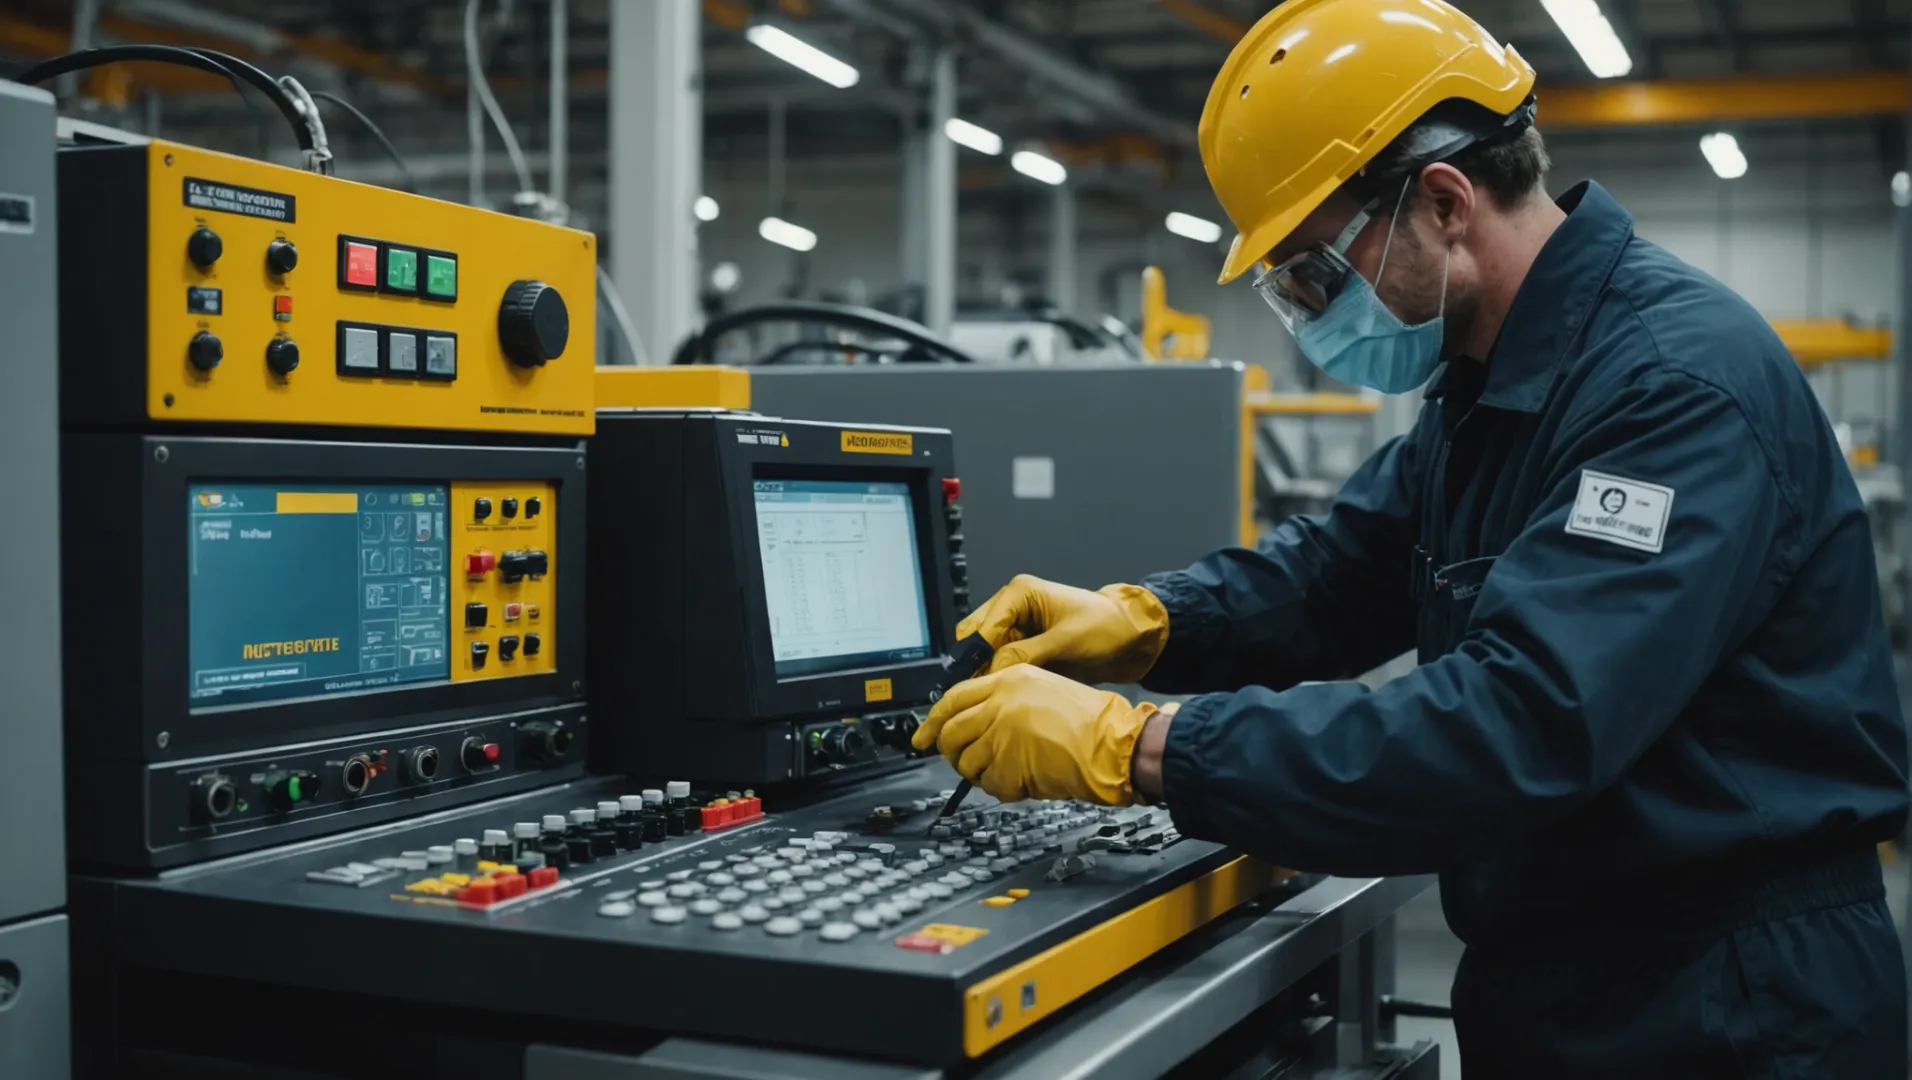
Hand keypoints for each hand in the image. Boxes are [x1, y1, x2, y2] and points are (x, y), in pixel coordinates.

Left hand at [911, 664, 1156, 804]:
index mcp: (1008, 680)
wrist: (1115, 744)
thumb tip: (973, 725)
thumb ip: (1006, 701)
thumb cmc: (1091, 722)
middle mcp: (1000, 703)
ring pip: (966, 762)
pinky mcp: (1009, 764)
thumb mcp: (1044, 690)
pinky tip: (1023, 782)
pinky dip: (1002, 789)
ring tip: (1006, 772)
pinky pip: (989, 784)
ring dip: (980, 774)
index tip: (922, 737)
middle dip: (951, 753)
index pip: (952, 698)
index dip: (932, 721)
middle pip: (950, 732)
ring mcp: (1002, 734)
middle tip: (962, 763)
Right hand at [959, 574, 1169, 684]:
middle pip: (974, 637)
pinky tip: (1000, 694)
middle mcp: (1010, 606)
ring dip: (984, 672)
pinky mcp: (1022, 645)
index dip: (975, 656)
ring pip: (982, 652)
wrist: (1129, 636)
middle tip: (980, 694)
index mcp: (1019, 593)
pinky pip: (998, 661)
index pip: (983, 626)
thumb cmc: (1103, 629)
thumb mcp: (1066, 641)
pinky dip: (997, 676)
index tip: (972, 686)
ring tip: (988, 698)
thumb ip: (1027, 653)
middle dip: (974, 664)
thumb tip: (992, 671)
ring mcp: (1014, 626)